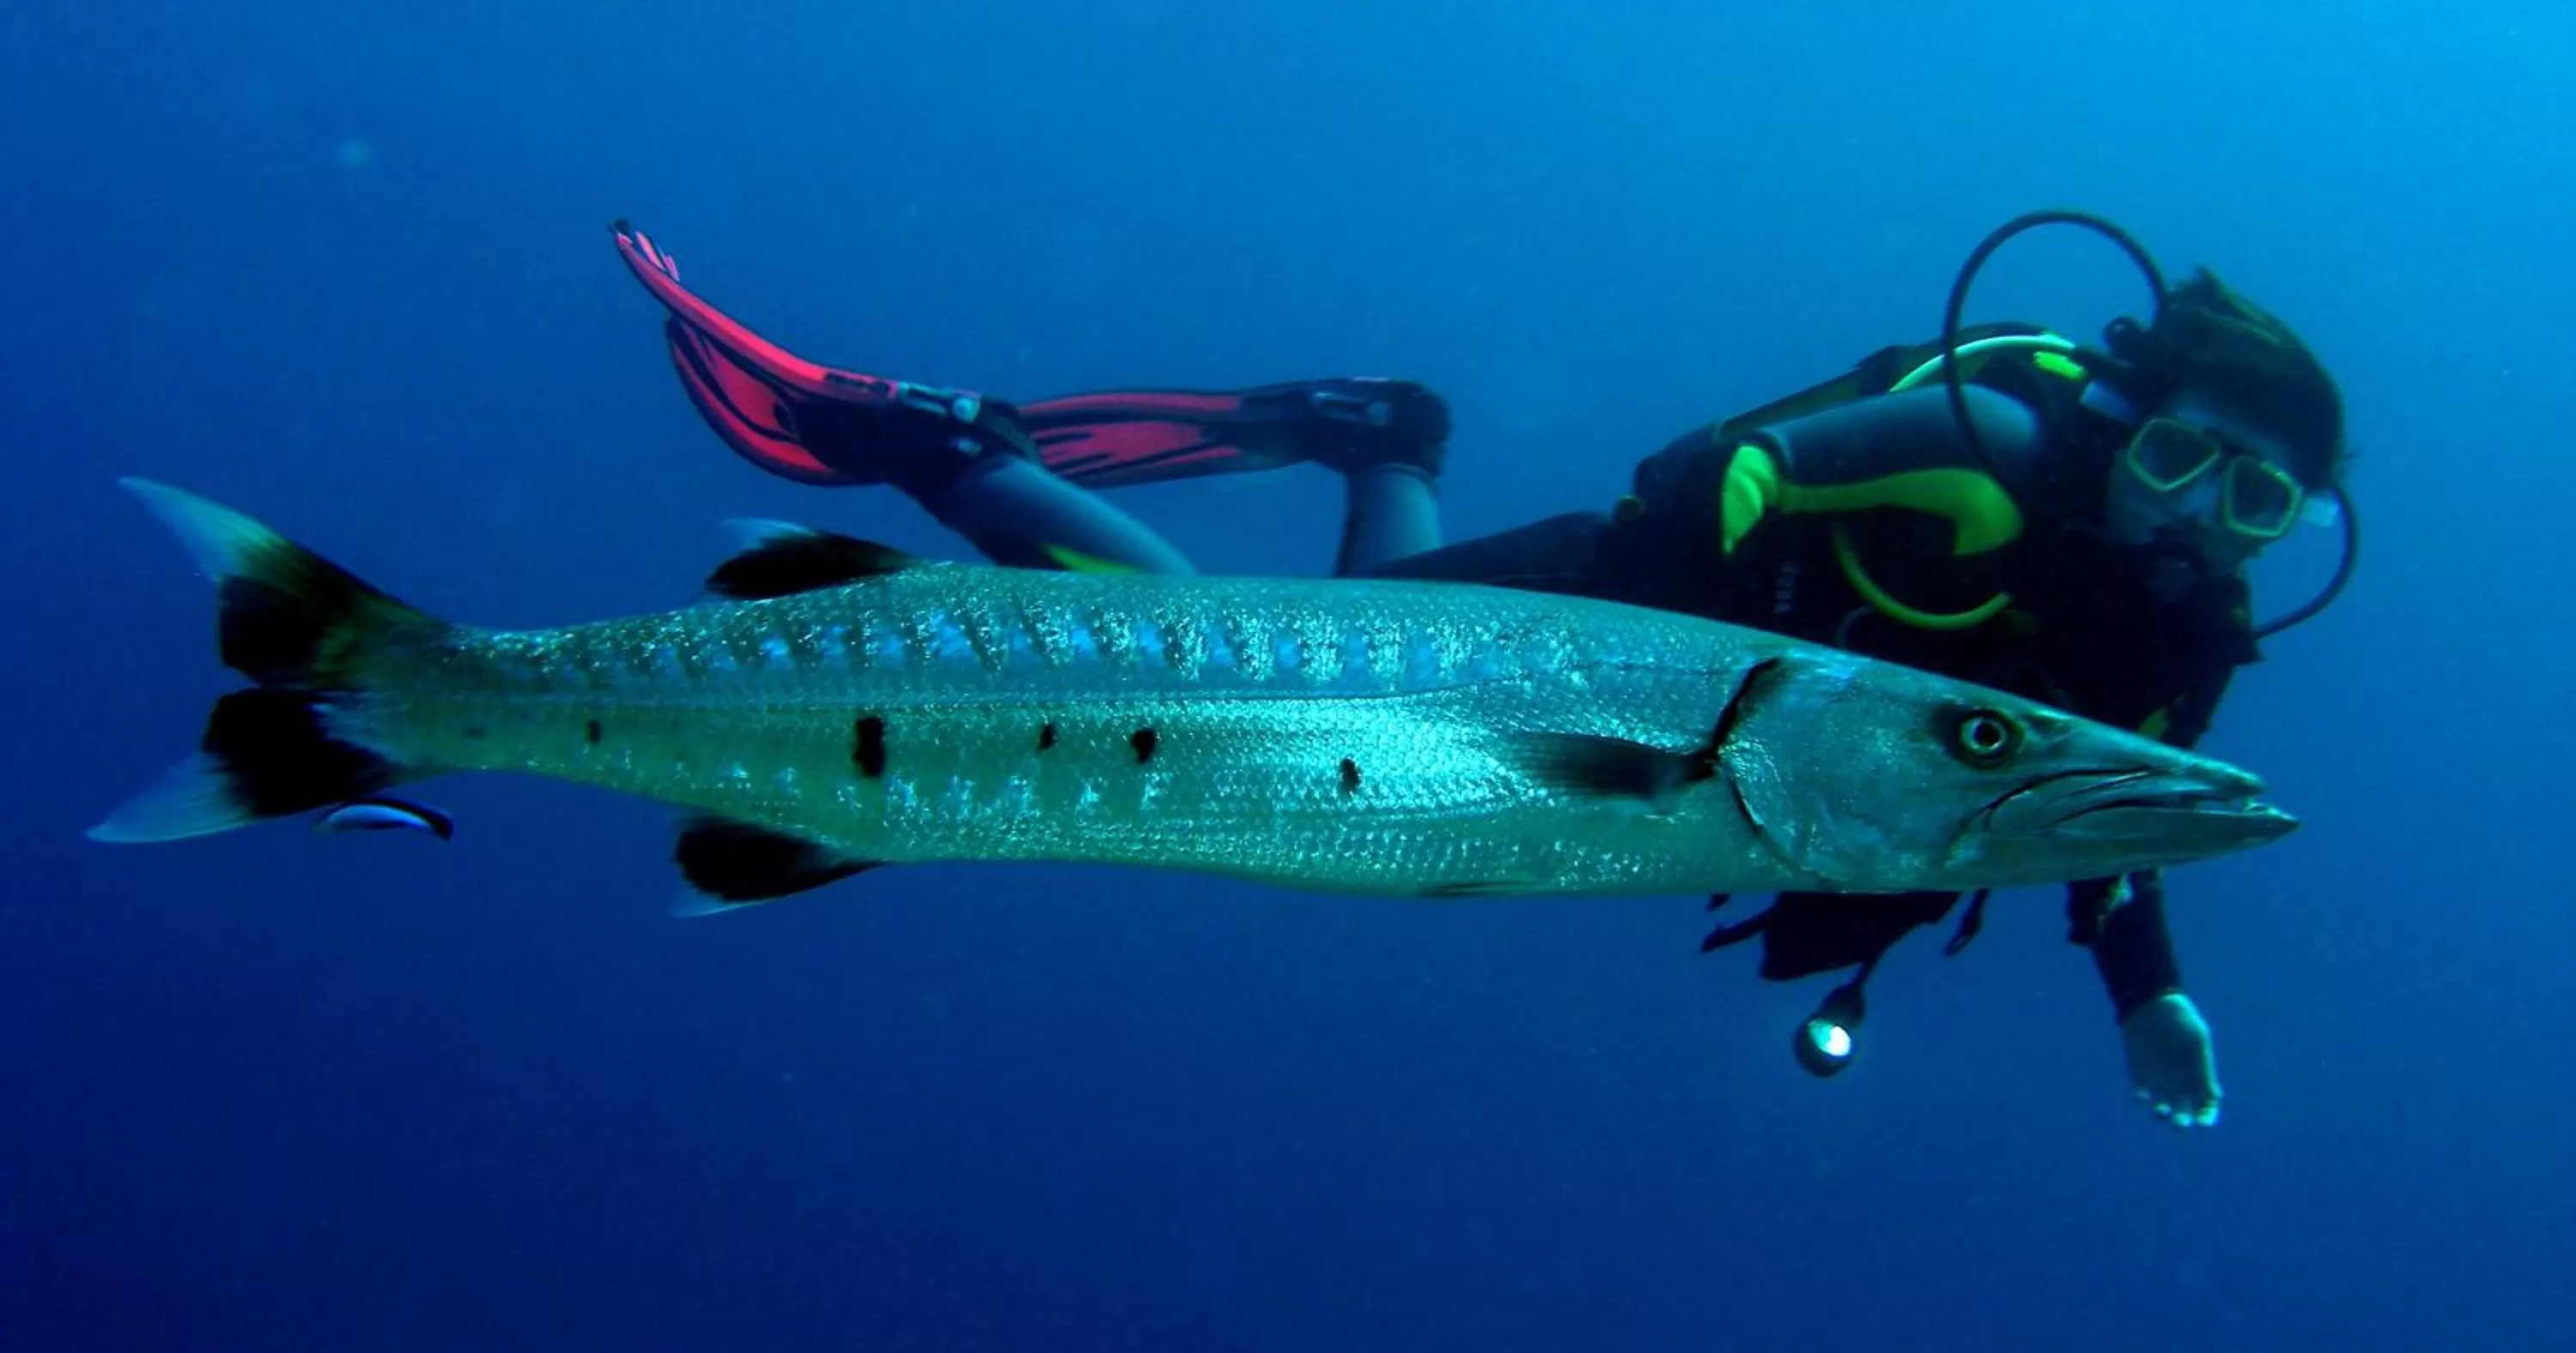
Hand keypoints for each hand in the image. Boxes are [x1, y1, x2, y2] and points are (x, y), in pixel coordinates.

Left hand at [2120, 992, 2221, 1128]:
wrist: (2151, 1003)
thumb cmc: (2180, 1019)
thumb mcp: (2197, 1041)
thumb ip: (2204, 1068)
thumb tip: (2214, 1096)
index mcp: (2200, 1076)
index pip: (2207, 1105)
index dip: (2207, 1117)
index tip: (2203, 1122)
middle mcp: (2180, 1083)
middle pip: (2184, 1113)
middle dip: (2183, 1121)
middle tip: (2179, 1121)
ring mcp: (2159, 1081)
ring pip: (2161, 1109)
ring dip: (2161, 1115)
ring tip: (2161, 1111)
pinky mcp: (2139, 1075)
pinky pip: (2140, 1095)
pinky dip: (2141, 1100)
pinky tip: (2142, 1096)